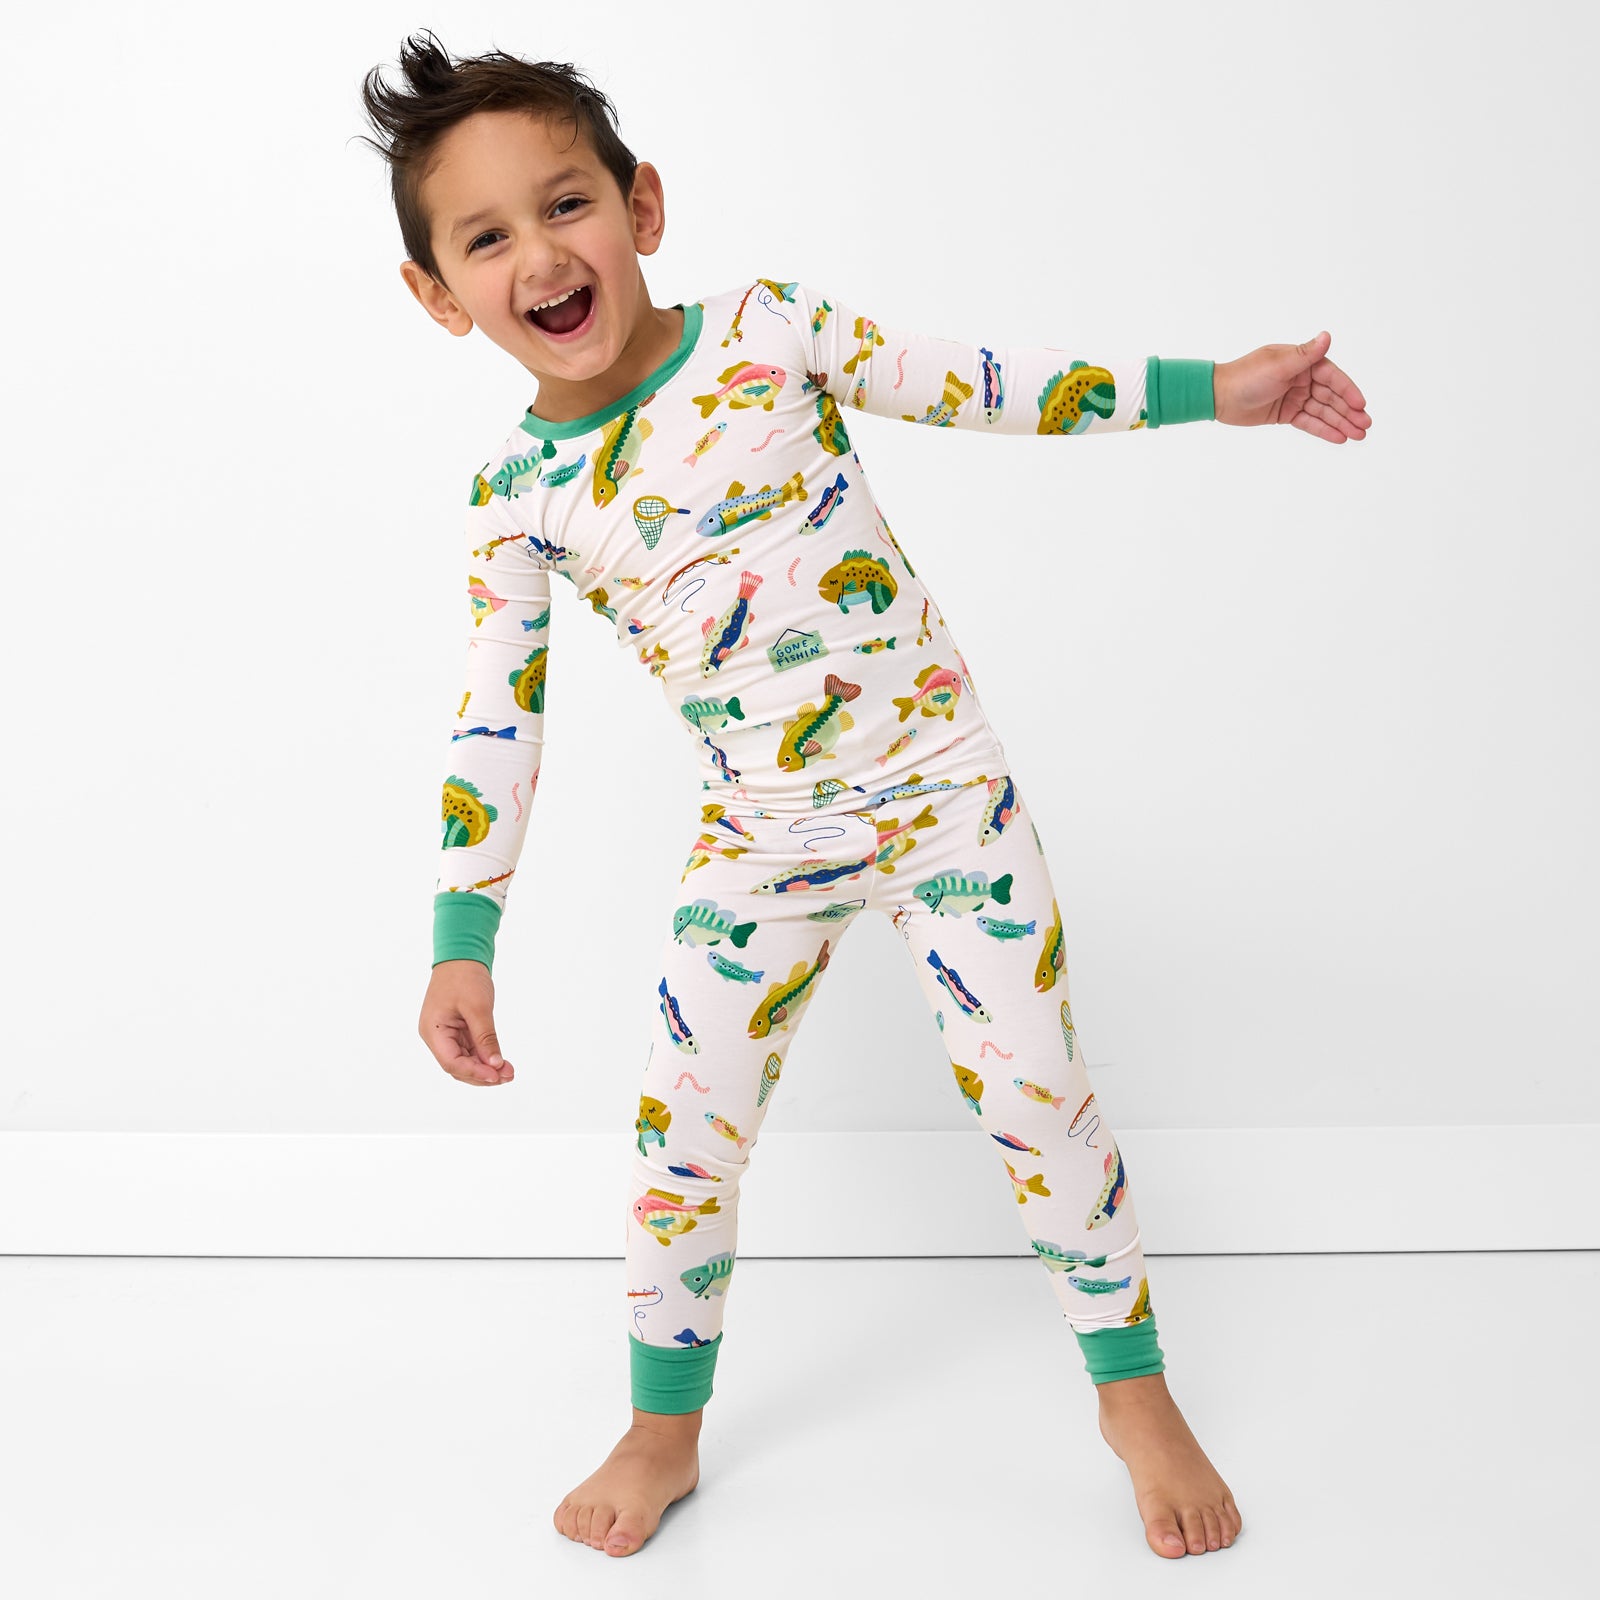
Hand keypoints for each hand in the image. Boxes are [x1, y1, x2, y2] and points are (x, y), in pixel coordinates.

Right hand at [419, 959, 515, 1085]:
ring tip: (508, 1072)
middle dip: (483, 1074)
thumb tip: (495, 1064)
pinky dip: (484, 1057)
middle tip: (509, 1076)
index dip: (474, 1072)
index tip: (497, 1076)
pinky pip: (469, 1050)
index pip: (451, 1062)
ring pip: (465, 1061)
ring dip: (485, 1068)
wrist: (462, 955)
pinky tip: (500, 1061)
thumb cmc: (465, 977)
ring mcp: (445, 1034)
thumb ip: (485, 1037)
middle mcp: (436, 1036)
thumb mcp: (477, 1007)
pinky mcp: (456, 1031)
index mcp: (433, 1030)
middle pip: (457, 1066)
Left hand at [1214, 332, 1369, 441]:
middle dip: (1349, 411)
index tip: (1361, 405)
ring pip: (1323, 411)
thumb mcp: (1278, 365)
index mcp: (1302, 362)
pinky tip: (1340, 437)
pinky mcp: (1286, 413)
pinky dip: (1324, 429)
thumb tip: (1327, 336)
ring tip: (1359, 435)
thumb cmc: (1246, 376)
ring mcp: (1295, 396)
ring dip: (1341, 422)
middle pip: (1331, 396)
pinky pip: (1309, 422)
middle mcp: (1301, 377)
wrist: (1218, 396)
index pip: (1332, 377)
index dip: (1348, 391)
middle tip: (1366, 425)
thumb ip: (1305, 355)